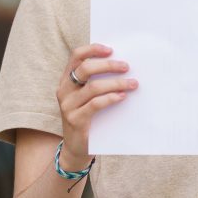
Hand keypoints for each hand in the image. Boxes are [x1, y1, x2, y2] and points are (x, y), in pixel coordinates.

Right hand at [57, 43, 137, 162]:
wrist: (76, 148)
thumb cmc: (88, 118)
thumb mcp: (87, 97)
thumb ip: (96, 81)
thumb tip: (122, 66)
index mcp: (67, 80)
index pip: (76, 56)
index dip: (93, 49)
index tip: (111, 50)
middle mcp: (64, 90)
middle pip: (85, 69)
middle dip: (108, 65)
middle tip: (127, 66)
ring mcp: (68, 105)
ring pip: (93, 87)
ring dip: (116, 83)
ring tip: (132, 83)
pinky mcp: (75, 119)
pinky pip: (95, 104)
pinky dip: (111, 98)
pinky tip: (122, 96)